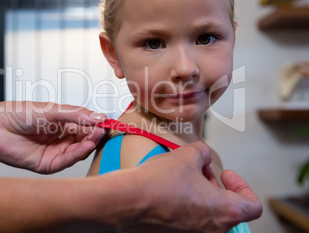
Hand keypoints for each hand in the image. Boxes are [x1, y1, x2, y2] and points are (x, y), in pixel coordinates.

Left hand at [0, 102, 106, 173]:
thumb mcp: (52, 110)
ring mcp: (54, 152)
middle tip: (107, 130)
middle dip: (96, 135)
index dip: (98, 125)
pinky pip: (66, 161)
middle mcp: (60, 139)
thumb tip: (100, 117)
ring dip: (90, 144)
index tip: (109, 122)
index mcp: (62, 124)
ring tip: (98, 135)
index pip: (86, 126)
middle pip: (85, 140)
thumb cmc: (18, 113)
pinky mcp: (47, 165)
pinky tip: (86, 145)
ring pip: (78, 151)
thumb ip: (76, 115)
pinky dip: (78, 154)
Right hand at [124, 141, 261, 231]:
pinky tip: (167, 192)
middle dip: (214, 186)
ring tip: (180, 179)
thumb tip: (203, 157)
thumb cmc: (159, 182)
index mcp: (225, 212)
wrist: (126, 203)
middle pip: (226, 210)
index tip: (226, 175)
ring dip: (199, 197)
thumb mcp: (187, 156)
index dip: (242, 186)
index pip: (252, 206)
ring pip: (206, 217)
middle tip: (197, 171)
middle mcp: (212, 231)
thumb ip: (203, 153)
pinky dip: (184, 208)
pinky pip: (187, 223)